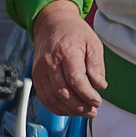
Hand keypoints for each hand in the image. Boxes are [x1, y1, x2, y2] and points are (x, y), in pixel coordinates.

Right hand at [29, 0, 105, 116]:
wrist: (52, 24)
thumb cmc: (74, 32)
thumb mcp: (93, 43)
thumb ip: (96, 65)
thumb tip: (100, 85)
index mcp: (66, 52)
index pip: (75, 79)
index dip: (87, 95)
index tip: (97, 101)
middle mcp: (49, 62)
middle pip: (63, 92)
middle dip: (79, 106)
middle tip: (93, 111)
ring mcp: (40, 71)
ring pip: (52, 98)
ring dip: (69, 110)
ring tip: (84, 112)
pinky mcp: (36, 77)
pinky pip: (44, 98)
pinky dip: (57, 108)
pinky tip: (70, 109)